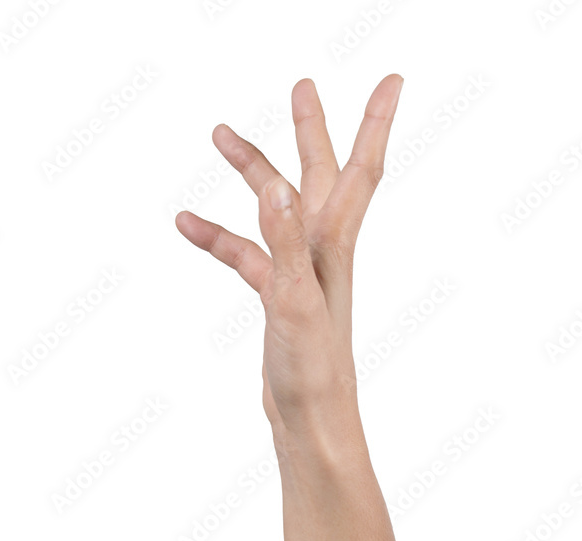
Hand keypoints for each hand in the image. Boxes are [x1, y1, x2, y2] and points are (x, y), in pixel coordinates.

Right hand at [175, 74, 402, 441]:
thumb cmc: (314, 371)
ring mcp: (299, 273)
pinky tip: (188, 223)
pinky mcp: (278, 297)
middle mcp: (323, 253)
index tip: (392, 80)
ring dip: (252, 171)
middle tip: (302, 88)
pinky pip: (246, 255)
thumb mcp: (295, 301)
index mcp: (334, 247)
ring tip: (221, 134)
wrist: (311, 420)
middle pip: (319, 177)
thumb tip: (274, 187)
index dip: (373, 124)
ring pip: (275, 210)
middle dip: (312, 131)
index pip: (359, 172)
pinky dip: (219, 237)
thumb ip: (286, 244)